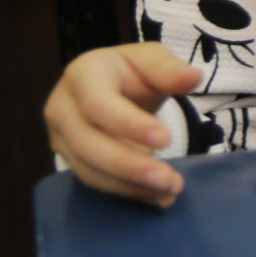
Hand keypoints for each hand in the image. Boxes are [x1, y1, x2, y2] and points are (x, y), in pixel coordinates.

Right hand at [44, 42, 200, 204]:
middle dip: (129, 166)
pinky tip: (157, 196)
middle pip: (87, 145)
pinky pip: (95, 181)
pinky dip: (128, 192)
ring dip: (131, 186)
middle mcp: (62, 108)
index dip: (129, 125)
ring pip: (89, 170)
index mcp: (81, 75)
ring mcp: (61, 137)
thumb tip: (195, 76)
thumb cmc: (131, 71)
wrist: (111, 85)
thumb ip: (169, 70)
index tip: (167, 139)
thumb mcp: (151, 60)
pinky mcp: (70, 159)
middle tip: (169, 180)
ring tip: (170, 191)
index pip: (97, 104)